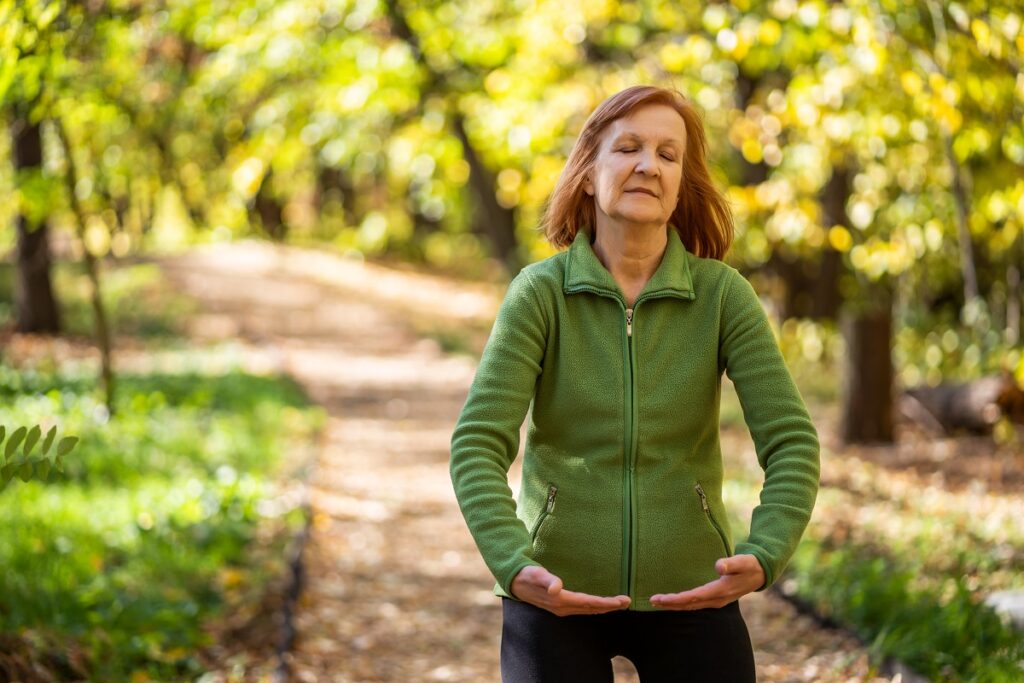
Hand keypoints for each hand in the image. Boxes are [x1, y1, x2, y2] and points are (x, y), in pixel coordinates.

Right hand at [511, 565, 630, 615]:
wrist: (514, 582)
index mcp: (560, 600)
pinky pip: (582, 608)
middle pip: (591, 608)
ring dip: (604, 607)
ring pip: (588, 610)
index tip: (622, 601)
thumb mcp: (536, 574)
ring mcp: (562, 608)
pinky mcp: (560, 605)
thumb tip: (557, 587)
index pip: (589, 603)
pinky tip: (600, 605)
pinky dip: (594, 606)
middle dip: (610, 606)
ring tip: (619, 604)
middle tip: (628, 602)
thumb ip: (547, 580)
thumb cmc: (526, 575)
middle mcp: (563, 607)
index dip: (606, 603)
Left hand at [649, 554, 764, 609]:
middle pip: (689, 604)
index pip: (693, 597)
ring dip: (674, 604)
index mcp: (720, 590)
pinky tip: (673, 601)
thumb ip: (731, 563)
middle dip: (670, 604)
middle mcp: (716, 599)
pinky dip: (682, 603)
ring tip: (657, 602)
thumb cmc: (750, 565)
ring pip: (691, 605)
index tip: (661, 599)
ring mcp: (716, 600)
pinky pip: (695, 603)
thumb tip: (718, 565)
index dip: (676, 599)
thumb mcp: (743, 561)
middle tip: (652, 601)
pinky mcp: (715, 598)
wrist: (760, 573)